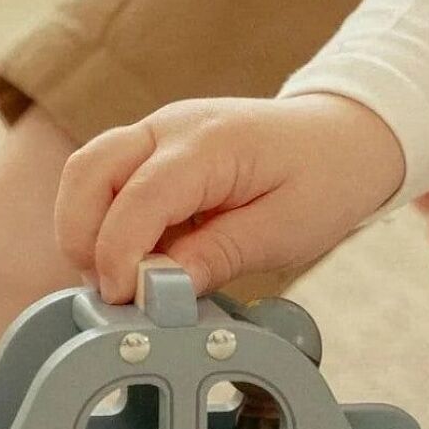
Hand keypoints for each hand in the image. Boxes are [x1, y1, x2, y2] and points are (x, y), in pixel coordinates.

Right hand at [53, 93, 407, 304]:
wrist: (345, 137)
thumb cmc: (324, 179)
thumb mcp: (285, 230)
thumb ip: (217, 257)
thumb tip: (156, 293)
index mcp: (211, 142)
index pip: (139, 197)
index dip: (120, 254)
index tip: (125, 302)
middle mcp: (171, 126)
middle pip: (88, 171)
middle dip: (82, 237)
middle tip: (116, 292)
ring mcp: (158, 132)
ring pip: (85, 173)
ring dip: (87, 229)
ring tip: (128, 278)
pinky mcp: (154, 149)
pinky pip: (107, 181)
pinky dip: (107, 222)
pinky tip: (145, 257)